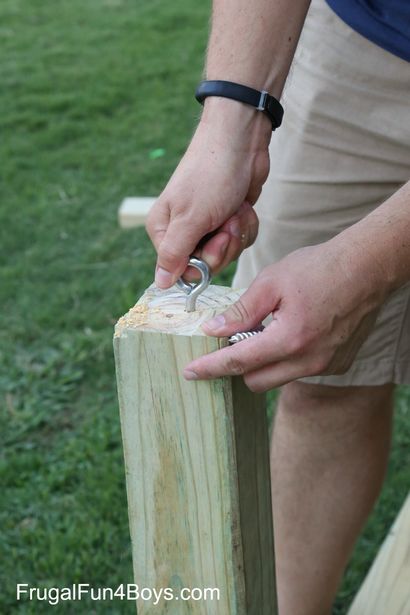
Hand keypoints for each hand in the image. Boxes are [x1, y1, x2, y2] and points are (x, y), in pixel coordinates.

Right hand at [146, 98, 270, 287]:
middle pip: (207, 265)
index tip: (216, 240)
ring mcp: (208, 226)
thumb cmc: (211, 175)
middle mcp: (183, 231)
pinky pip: (241, 240)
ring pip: (227, 254)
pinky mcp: (229, 220)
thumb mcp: (190, 219)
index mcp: (164, 231)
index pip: (181, 271)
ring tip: (233, 208)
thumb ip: (174, 254)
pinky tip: (242, 206)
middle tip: (226, 220)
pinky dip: (246, 225)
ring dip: (237, 232)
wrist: (241, 141)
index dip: (203, 262)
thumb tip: (159, 284)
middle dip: (224, 245)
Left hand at [183, 240, 386, 391]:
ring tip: (266, 330)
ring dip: (263, 362)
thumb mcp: (272, 282)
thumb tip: (213, 330)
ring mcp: (326, 366)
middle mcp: (309, 361)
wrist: (367, 268)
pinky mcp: (337, 365)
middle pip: (256, 381)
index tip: (190, 372)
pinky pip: (299, 371)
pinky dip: (287, 358)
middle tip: (231, 341)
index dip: (210, 368)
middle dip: (238, 367)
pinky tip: (292, 331)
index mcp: (290, 340)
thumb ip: (241, 310)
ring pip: (278, 378)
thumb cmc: (319, 268)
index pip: (239, 363)